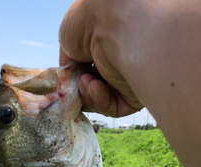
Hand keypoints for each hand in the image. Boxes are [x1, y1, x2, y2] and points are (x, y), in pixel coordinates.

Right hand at [59, 0, 143, 117]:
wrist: (113, 26)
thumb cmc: (88, 23)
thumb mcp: (67, 38)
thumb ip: (67, 60)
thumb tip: (68, 77)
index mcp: (103, 50)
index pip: (87, 73)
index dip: (74, 80)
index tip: (65, 83)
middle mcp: (117, 64)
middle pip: (93, 90)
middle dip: (79, 90)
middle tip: (74, 84)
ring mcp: (126, 80)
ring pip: (101, 101)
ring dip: (87, 94)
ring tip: (86, 81)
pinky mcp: (134, 96)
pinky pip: (114, 108)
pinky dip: (100, 101)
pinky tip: (96, 86)